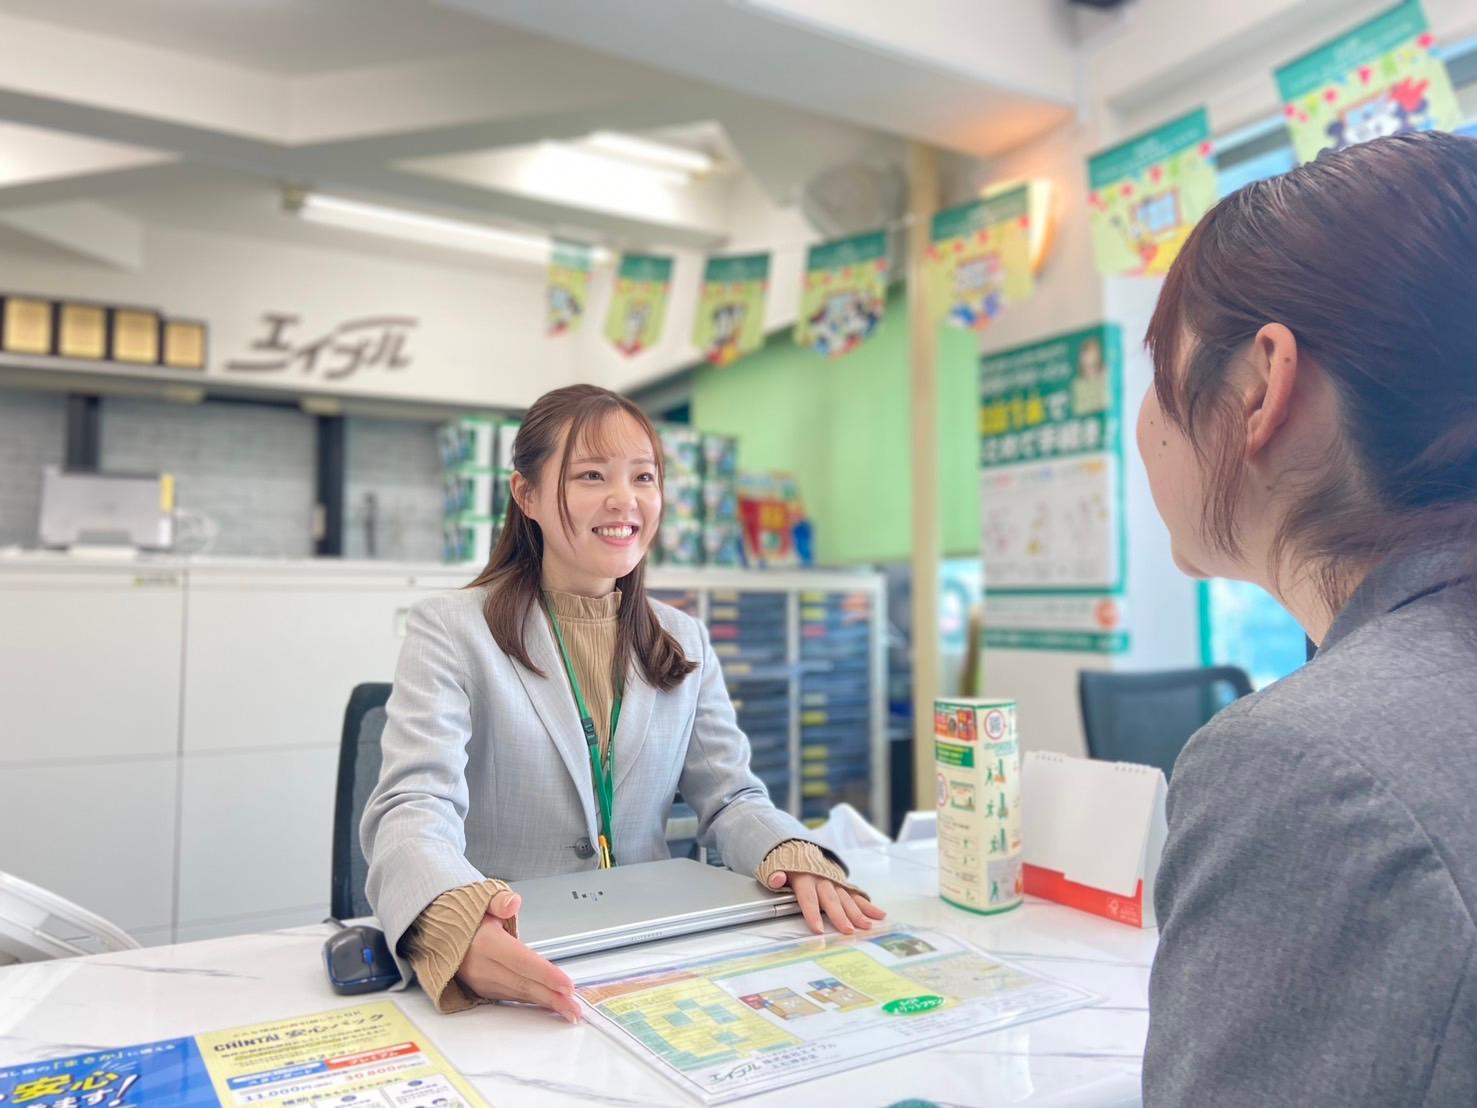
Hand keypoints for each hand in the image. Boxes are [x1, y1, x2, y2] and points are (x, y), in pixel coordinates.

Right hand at [456, 889, 580, 1021]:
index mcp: (485, 943)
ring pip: (519, 994)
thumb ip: (499, 901)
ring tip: (569, 1011)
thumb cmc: (467, 917)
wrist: (440, 933)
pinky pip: (513, 997)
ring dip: (545, 1004)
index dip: (545, 974)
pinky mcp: (484, 990)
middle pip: (523, 984)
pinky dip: (533, 1002)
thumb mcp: (482, 900)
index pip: (521, 961)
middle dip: (552, 997)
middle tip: (576, 1009)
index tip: (567, 985)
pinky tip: (550, 1005)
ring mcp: (482, 981)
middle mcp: (483, 966)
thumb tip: (513, 902)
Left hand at [767, 871, 886, 935]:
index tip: (818, 929)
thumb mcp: (776, 868)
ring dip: (858, 912)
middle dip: (840, 915)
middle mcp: (822, 880)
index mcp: (805, 877)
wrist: (801, 849)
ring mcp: (835, 882)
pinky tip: (879, 915)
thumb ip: (775, 875)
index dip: (812, 913)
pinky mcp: (843, 885)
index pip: (808, 897)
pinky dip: (868, 905)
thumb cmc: (789, 865)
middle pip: (831, 899)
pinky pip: (856, 895)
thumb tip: (776, 878)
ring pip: (847, 898)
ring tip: (867, 926)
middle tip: (848, 930)